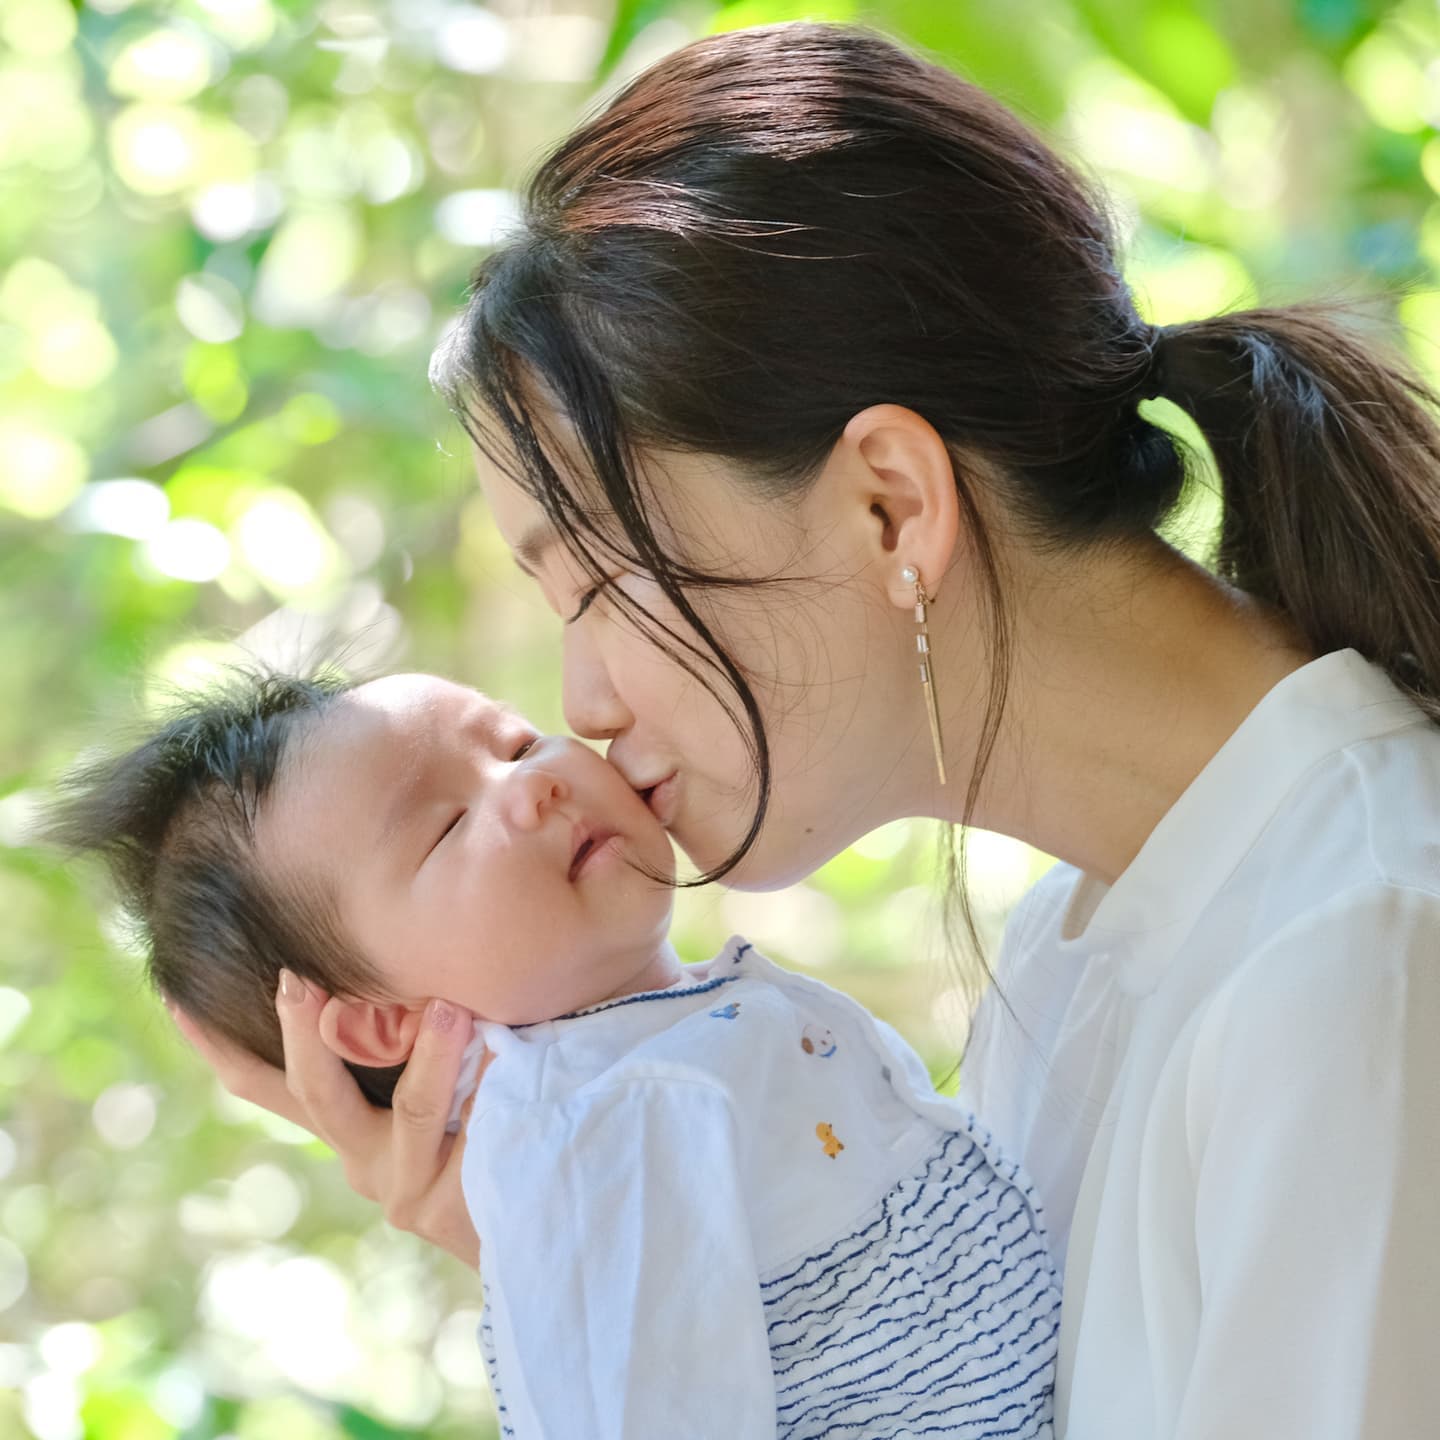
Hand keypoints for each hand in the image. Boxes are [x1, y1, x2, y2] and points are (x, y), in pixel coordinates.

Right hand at [164, 972, 487, 1269]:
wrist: (533, 1232)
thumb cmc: (478, 1142)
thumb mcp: (429, 1097)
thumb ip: (405, 1048)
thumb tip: (401, 963)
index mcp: (347, 1130)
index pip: (267, 1088)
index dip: (219, 1048)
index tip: (178, 996)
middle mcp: (364, 1160)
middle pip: (316, 1095)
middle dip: (305, 1034)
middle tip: (296, 979)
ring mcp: (406, 1188)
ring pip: (412, 1113)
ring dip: (430, 1055)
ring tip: (451, 1008)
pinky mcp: (456, 1207)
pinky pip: (479, 1134)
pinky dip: (496, 1087)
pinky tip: (513, 1050)